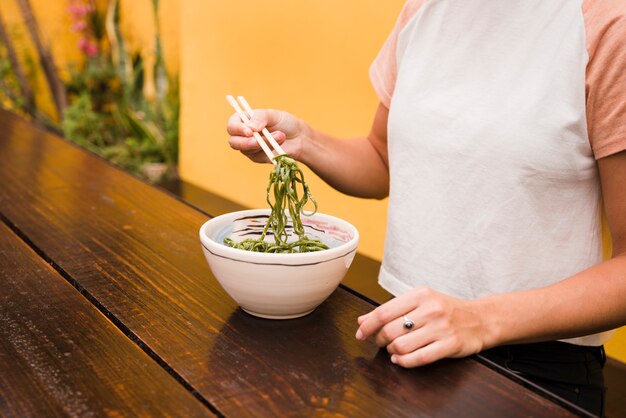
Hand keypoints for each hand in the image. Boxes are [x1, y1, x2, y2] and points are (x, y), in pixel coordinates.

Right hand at [226, 108, 306, 162]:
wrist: (298, 137)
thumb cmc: (284, 122)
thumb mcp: (273, 114)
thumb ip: (260, 117)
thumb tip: (250, 127)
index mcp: (243, 121)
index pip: (232, 126)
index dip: (237, 129)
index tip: (249, 131)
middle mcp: (242, 135)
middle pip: (234, 142)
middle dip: (247, 142)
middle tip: (259, 139)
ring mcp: (249, 147)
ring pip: (248, 150)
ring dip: (264, 143)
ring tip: (280, 135)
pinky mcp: (257, 157)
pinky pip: (258, 157)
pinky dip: (269, 149)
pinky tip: (280, 141)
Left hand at [355, 287, 486, 366]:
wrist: (480, 319)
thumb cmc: (445, 310)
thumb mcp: (419, 302)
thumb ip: (391, 310)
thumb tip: (362, 320)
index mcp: (420, 295)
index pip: (384, 311)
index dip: (368, 325)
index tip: (360, 333)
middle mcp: (431, 309)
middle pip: (390, 330)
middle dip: (379, 339)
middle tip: (380, 342)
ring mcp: (441, 328)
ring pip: (402, 346)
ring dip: (392, 351)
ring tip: (394, 349)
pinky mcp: (450, 345)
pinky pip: (419, 358)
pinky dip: (404, 362)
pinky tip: (400, 359)